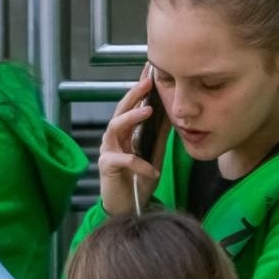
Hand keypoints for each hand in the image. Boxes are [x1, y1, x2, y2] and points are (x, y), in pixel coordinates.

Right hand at [98, 64, 167, 216]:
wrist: (128, 208)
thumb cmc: (138, 180)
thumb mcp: (154, 153)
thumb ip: (159, 135)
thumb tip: (172, 113)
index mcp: (125, 132)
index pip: (132, 105)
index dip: (139, 88)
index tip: (150, 70)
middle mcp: (114, 138)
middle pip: (120, 109)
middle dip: (133, 94)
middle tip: (147, 81)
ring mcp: (108, 151)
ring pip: (115, 127)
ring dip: (131, 118)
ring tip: (147, 111)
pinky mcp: (106, 167)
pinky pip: (123, 160)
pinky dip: (139, 164)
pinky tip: (152, 169)